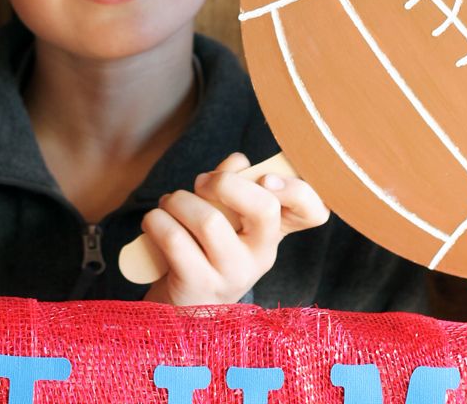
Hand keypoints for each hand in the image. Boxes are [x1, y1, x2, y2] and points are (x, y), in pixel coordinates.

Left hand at [142, 152, 327, 306]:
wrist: (179, 306)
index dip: (298, 188)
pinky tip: (154, 222)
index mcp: (272, 234)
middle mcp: (261, 256)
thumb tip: (239, 161)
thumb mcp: (225, 218)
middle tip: (201, 183)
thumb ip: (234, 183)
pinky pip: (174, 239)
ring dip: (178, 200)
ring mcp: (232, 274)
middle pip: (263, 208)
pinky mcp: (198, 285)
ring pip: (209, 220)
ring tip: (168, 204)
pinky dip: (157, 220)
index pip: (313, 211)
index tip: (266, 178)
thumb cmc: (203, 250)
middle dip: (225, 182)